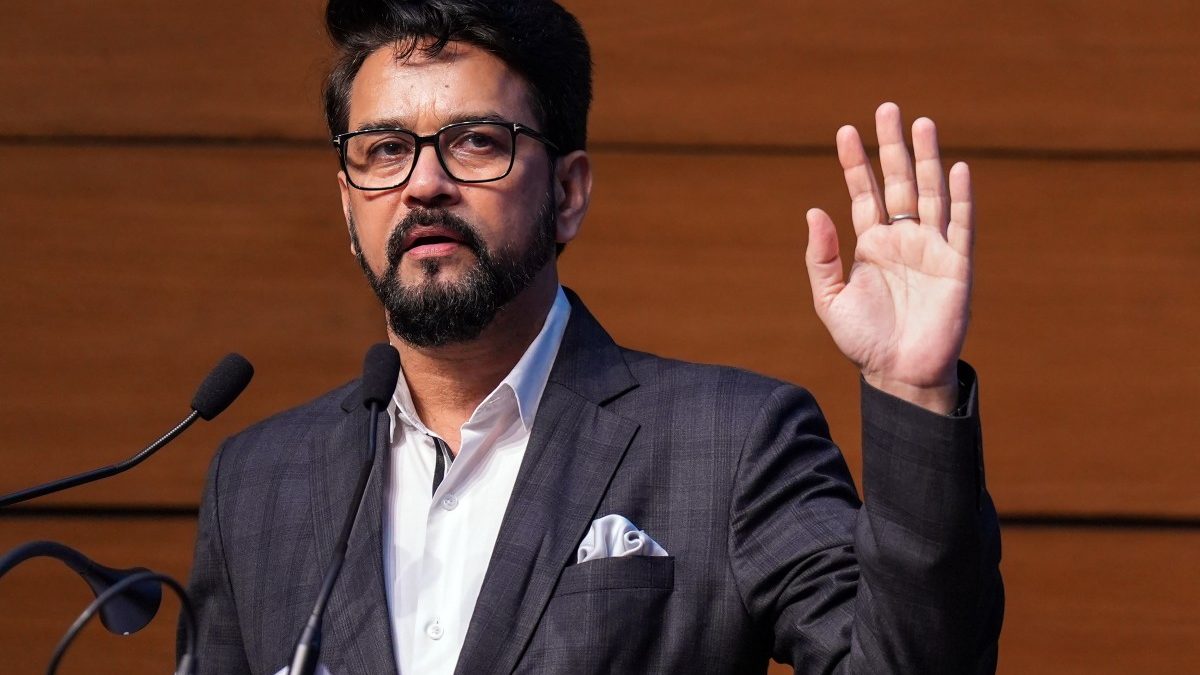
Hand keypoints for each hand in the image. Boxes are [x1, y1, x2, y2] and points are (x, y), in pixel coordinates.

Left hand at [804, 103, 973, 412]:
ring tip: (921, 123)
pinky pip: (960, 224)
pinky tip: (956, 168)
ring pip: (929, 193)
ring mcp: (931, 249)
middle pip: (898, 182)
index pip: (863, 193)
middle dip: (892, 147)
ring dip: (926, 159)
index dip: (855, 163)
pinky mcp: (957, 264)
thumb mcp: (830, 299)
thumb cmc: (864, 341)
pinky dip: (960, 197)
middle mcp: (902, 240)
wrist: (899, 374)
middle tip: (887, 108)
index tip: (845, 131)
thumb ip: (821, 257)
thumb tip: (814, 211)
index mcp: (871, 245)